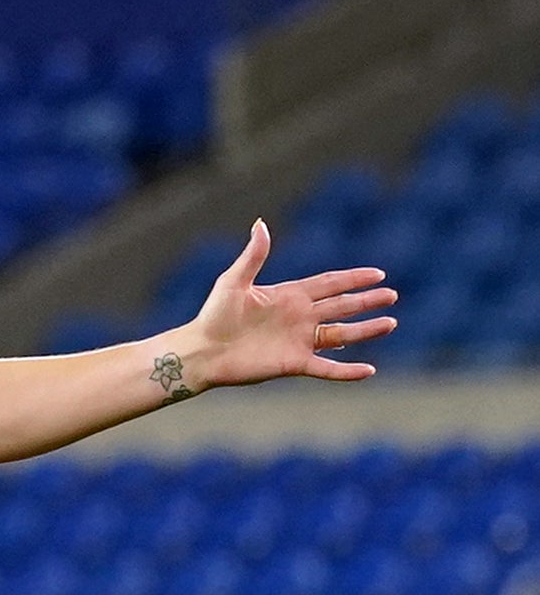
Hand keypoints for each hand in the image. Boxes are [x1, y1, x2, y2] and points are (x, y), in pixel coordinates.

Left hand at [181, 220, 397, 390]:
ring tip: (390, 323)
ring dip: (365, 330)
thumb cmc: (214, 315)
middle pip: (342, 306)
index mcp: (290, 295)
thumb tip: (261, 224)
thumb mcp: (234, 281)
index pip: (330, 283)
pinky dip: (346, 370)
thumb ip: (254, 255)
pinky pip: (326, 367)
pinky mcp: (293, 364)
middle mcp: (299, 317)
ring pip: (341, 334)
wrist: (202, 351)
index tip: (378, 273)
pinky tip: (369, 370)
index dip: (353, 278)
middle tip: (392, 296)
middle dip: (367, 301)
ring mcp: (298, 341)